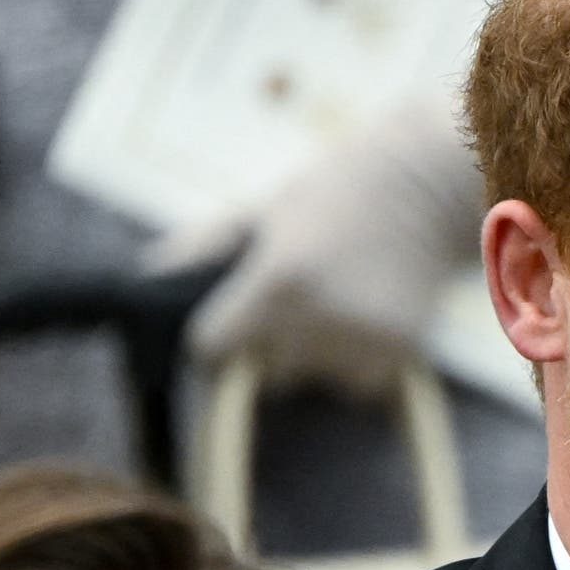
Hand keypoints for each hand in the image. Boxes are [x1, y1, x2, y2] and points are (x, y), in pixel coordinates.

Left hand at [176, 98, 482, 400]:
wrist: (424, 183)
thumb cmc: (330, 192)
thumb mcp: (258, 209)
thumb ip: (199, 249)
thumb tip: (144, 280)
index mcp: (277, 279)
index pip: (213, 346)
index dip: (214, 338)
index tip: (226, 324)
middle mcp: (320, 318)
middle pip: (263, 372)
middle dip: (266, 347)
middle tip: (292, 301)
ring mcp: (364, 339)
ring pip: (310, 381)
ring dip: (311, 357)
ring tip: (332, 304)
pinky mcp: (401, 352)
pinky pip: (355, 385)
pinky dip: (353, 364)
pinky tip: (362, 318)